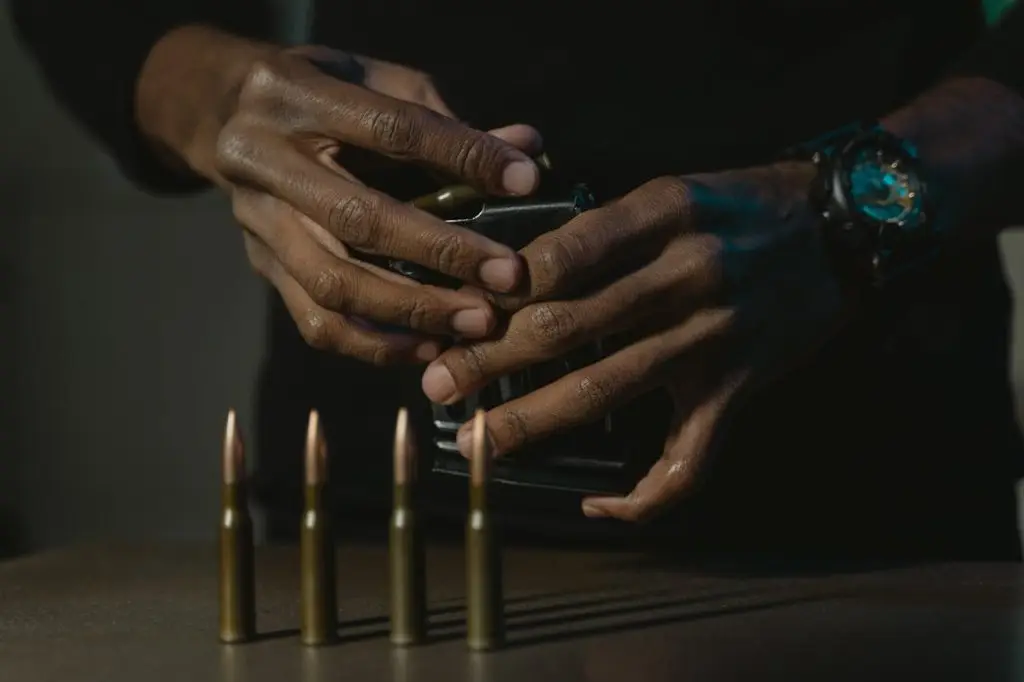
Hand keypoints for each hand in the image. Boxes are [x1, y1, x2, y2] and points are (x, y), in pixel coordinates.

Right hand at [137, 28, 541, 363]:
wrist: (222, 116)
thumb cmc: (321, 93)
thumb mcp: (375, 80)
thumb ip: (446, 119)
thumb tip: (528, 151)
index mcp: (295, 93)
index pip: (391, 129)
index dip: (462, 156)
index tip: (523, 180)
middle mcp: (264, 158)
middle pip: (359, 218)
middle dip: (441, 253)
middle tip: (507, 278)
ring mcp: (257, 220)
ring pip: (334, 282)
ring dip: (413, 311)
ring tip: (476, 323)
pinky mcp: (261, 265)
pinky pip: (316, 321)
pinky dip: (376, 343)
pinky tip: (427, 347)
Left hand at [421, 164, 849, 519]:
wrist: (847, 227)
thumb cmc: (745, 204)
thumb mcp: (674, 189)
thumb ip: (602, 228)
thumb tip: (517, 271)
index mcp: (661, 214)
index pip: (561, 255)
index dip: (497, 290)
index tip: (450, 312)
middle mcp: (684, 275)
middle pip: (566, 326)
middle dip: (489, 359)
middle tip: (434, 383)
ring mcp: (711, 339)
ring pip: (605, 390)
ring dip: (530, 419)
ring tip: (477, 439)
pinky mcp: (736, 389)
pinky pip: (688, 459)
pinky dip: (643, 496)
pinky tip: (598, 508)